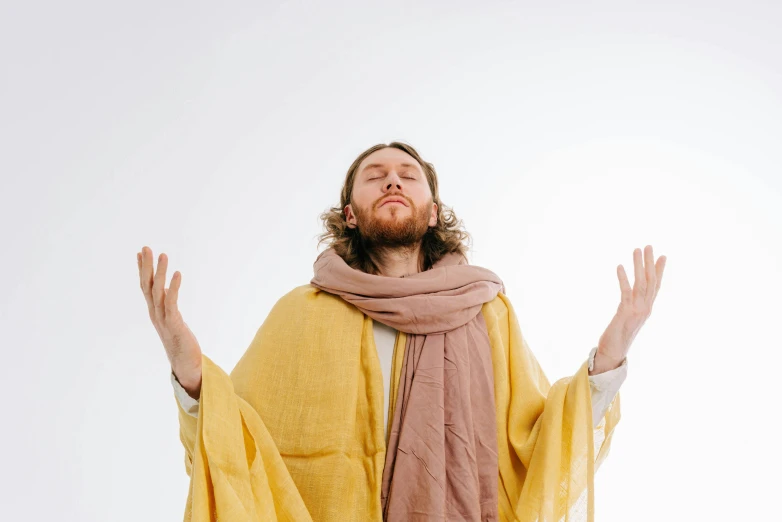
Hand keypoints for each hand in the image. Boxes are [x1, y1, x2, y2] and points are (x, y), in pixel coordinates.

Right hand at [138, 246, 201, 397]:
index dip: (142, 269)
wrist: (186, 364)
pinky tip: (178, 274)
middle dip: (146, 266)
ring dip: (159, 273)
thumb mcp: (173, 319)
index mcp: (155, 311)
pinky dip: (174, 287)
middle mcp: (156, 313)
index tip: (140, 252)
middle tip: (146, 247)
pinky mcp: (174, 324)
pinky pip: (172, 302)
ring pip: (158, 292)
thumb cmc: (181, 342)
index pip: (145, 286)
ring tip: (163, 255)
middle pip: (147, 286)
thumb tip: (167, 290)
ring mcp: (163, 319)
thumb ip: (168, 305)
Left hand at [592, 245, 666, 374]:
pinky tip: (620, 266)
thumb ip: (631, 306)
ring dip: (639, 266)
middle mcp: (645, 309)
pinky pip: (626, 292)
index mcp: (646, 309)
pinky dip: (623, 278)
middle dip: (650, 263)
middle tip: (649, 246)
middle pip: (651, 281)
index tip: (663, 256)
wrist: (613, 353)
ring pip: (641, 284)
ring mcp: (637, 311)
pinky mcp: (625, 313)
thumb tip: (630, 297)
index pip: (656, 286)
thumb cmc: (617, 336)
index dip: (659, 271)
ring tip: (637, 250)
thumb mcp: (627, 318)